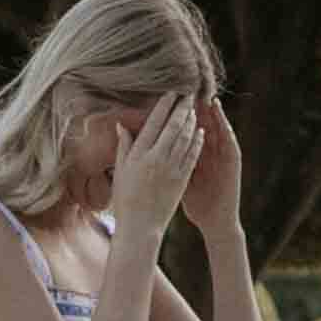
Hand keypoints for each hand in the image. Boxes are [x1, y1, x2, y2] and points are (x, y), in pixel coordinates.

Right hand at [111, 94, 203, 237]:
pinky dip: (197, 141)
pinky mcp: (182, 179)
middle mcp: (156, 159)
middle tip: (189, 95)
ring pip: (185, 139)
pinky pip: (192, 155)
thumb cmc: (125, 199)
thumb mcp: (120, 171)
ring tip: (194, 109)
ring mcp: (171, 169)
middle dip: (182, 108)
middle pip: (173, 127)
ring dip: (191, 122)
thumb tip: (121, 124)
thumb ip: (124, 146)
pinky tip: (200, 132)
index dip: (164, 106)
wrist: (140, 226)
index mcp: (139, 155)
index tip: (172, 93)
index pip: (154, 123)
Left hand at [181, 96, 244, 234]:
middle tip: (188, 90)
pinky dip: (225, 131)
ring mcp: (223, 156)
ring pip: (218, 130)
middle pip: (203, 125)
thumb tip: (151, 147)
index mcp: (195, 154)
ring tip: (206, 98)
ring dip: (213, 115)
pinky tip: (220, 121)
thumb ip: (169, 159)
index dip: (179, 115)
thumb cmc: (197, 201)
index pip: (187, 129)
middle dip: (196, 109)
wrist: (215, 220)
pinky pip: (230, 144)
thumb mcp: (179, 177)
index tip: (168, 99)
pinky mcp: (233, 164)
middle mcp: (211, 151)